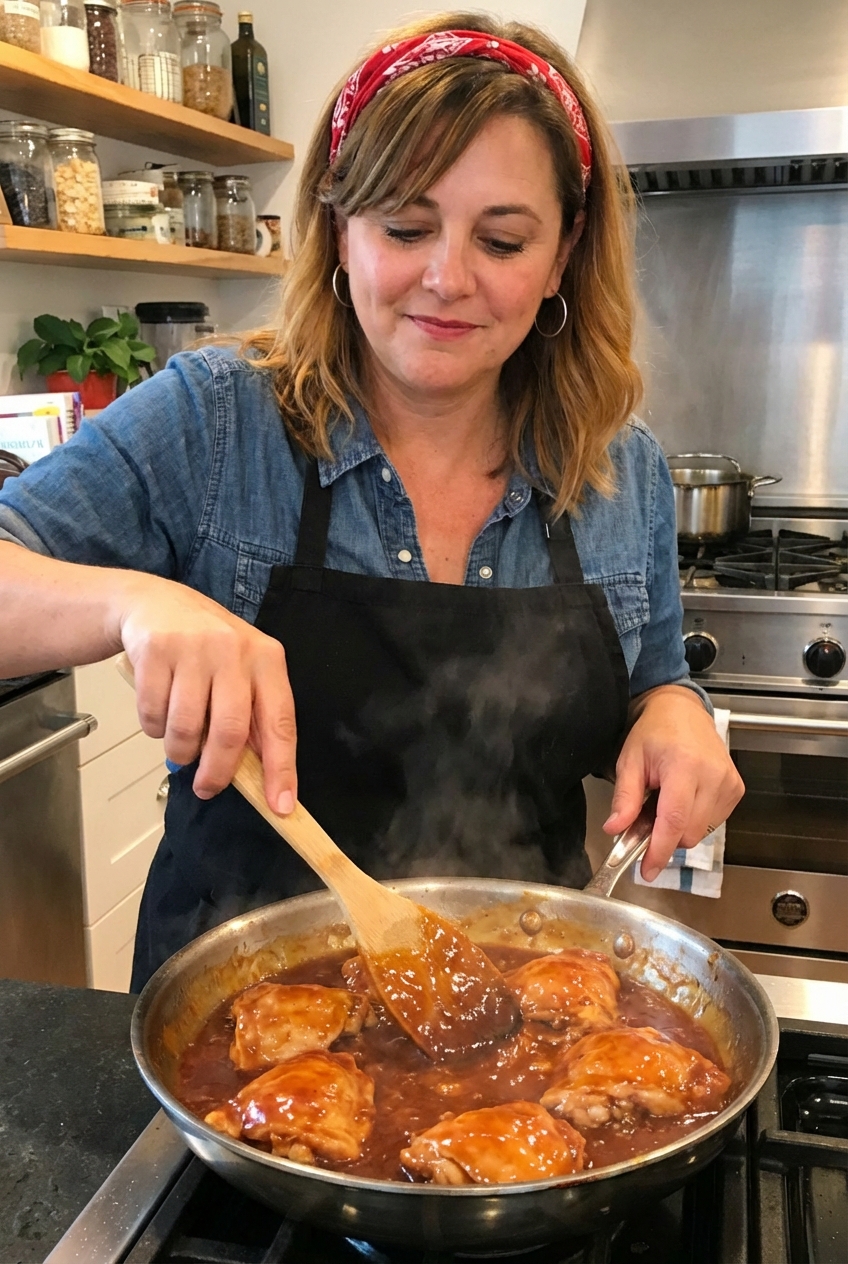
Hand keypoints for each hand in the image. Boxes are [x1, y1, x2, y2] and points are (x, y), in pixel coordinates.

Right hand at [117, 574, 295, 812]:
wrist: (156, 603)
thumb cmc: (208, 648)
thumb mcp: (242, 670)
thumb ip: (254, 716)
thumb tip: (262, 777)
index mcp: (267, 659)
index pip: (281, 723)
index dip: (281, 769)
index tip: (280, 806)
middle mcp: (234, 651)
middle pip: (230, 732)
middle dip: (217, 772)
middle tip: (208, 788)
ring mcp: (193, 649)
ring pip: (187, 729)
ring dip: (180, 752)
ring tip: (181, 745)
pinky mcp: (155, 651)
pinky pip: (153, 715)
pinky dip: (154, 729)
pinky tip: (160, 712)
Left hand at [603, 685, 743, 881]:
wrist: (683, 711)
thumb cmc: (653, 733)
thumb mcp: (629, 761)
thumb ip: (624, 798)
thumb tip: (615, 830)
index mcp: (684, 766)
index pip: (674, 820)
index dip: (660, 850)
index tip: (647, 871)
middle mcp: (713, 776)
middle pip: (689, 833)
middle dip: (665, 837)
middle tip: (646, 818)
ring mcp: (729, 783)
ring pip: (702, 832)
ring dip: (680, 828)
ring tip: (665, 801)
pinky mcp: (736, 789)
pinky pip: (713, 823)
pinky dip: (694, 820)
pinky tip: (684, 799)